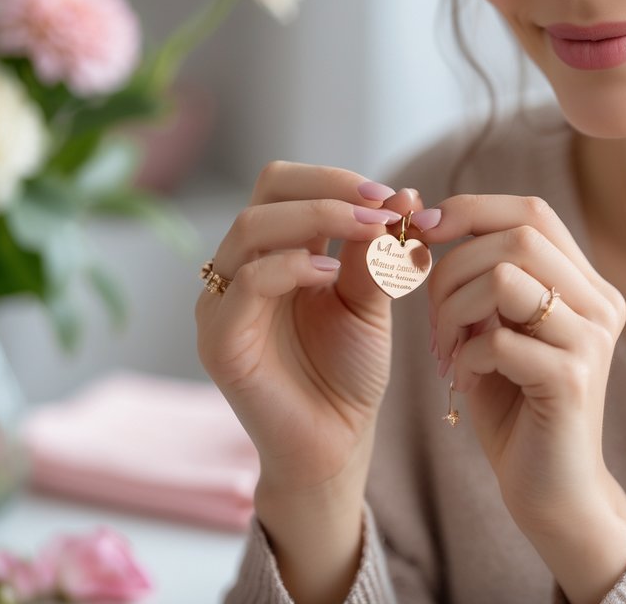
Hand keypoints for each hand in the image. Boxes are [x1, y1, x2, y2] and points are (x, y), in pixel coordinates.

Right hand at [195, 162, 434, 493]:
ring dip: (319, 218)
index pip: (286, 184)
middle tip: (384, 210)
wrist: (335, 445)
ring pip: (252, 228)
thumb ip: (376, 252)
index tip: (395, 198)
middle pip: (267, 193)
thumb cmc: (349, 373)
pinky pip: (246, 284)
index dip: (338, 179)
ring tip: (371, 233)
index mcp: (274, 252)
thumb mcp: (370, 300)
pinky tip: (334, 276)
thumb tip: (405, 195)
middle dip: (332, 190)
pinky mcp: (220, 341)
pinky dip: (292, 266)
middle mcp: (239, 269)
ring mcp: (222, 303)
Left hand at [423, 194, 625, 601]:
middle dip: (453, 266)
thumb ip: (487, 283)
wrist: (553, 493)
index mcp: (586, 286)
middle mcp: (600, 303)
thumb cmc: (517, 408)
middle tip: (433, 316)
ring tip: (449, 350)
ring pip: (504, 277)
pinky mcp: (572, 378)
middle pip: (517, 236)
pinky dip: (466, 358)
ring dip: (455, 310)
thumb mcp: (499, 330)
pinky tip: (468, 383)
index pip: (532, 212)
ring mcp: (591, 339)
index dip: (471, 209)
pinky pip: (498, 339)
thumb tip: (434, 225)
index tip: (422, 230)